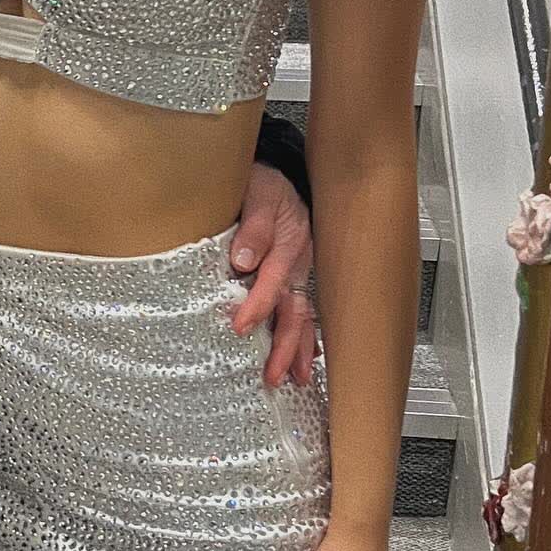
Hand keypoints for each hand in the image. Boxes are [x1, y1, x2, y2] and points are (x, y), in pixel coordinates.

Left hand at [229, 161, 318, 386]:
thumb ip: (253, 225)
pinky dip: (309, 336)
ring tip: (296, 379)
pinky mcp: (300, 274)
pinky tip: (309, 357)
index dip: (257, 306)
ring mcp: (303, 271)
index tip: (241, 326)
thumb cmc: (266, 182)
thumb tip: (242, 259)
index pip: (272, 282)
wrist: (281, 171)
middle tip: (274, 375)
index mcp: (289, 244)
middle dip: (286, 346)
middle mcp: (300, 263)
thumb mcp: (258, 192)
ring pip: (304, 316)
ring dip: (300, 349)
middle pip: (295, 311)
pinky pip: (307, 309)